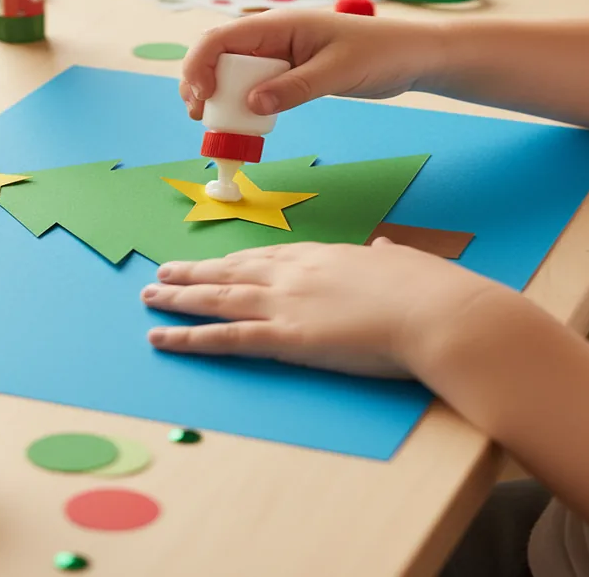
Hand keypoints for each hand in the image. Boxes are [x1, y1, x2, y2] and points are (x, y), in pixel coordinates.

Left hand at [141, 239, 502, 378]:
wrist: (437, 314)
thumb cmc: (431, 292)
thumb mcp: (405, 265)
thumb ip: (386, 259)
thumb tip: (383, 250)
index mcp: (323, 255)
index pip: (267, 255)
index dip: (235, 260)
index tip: (214, 261)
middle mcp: (295, 273)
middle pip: (231, 271)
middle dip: (194, 273)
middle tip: (163, 272)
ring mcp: (285, 303)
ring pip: (217, 298)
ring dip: (179, 297)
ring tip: (150, 296)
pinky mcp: (285, 337)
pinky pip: (224, 337)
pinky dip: (188, 337)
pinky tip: (162, 337)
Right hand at [180, 10, 444, 118]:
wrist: (410, 56)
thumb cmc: (379, 54)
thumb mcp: (337, 72)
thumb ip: (294, 88)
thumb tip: (251, 105)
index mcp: (280, 24)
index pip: (222, 37)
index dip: (201, 64)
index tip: (202, 96)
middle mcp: (274, 36)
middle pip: (219, 53)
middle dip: (200, 80)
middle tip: (197, 115)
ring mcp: (280, 54)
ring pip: (233, 70)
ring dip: (217, 94)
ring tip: (210, 121)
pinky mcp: (289, 71)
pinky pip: (254, 84)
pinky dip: (240, 101)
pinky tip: (240, 121)